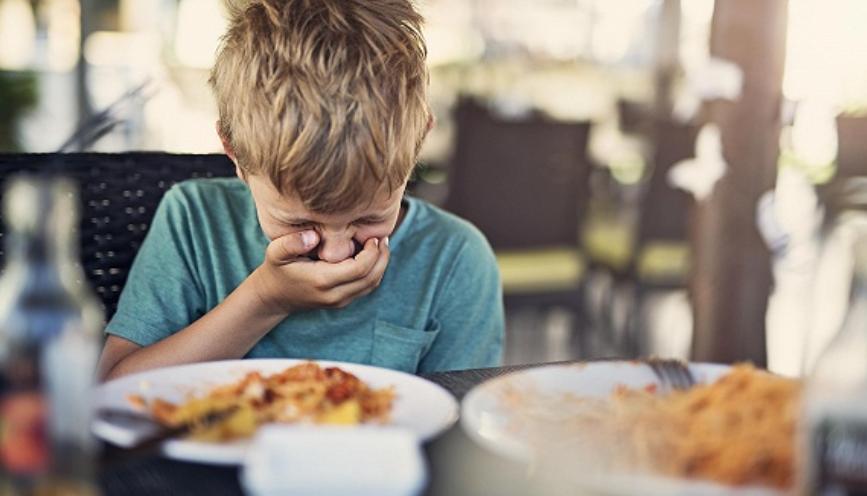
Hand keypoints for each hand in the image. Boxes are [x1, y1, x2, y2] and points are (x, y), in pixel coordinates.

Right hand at [249, 230, 389, 314]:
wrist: (274, 297)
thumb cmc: (277, 269)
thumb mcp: (276, 252)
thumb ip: (292, 242)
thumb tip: (314, 236)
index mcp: (322, 281)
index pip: (359, 269)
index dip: (372, 252)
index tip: (372, 236)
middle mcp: (334, 295)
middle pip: (371, 278)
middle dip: (381, 257)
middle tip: (382, 237)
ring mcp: (340, 301)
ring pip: (372, 284)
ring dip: (380, 265)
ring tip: (380, 244)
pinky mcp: (342, 302)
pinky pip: (366, 287)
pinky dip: (374, 272)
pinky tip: (371, 255)